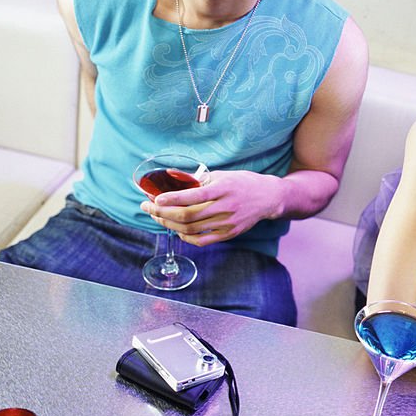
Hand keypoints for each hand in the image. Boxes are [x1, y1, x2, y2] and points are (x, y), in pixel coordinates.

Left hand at [140, 170, 282, 246]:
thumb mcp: (221, 175)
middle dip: (162, 212)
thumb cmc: (242, 183)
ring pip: (190, 229)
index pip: (193, 196)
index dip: (172, 198)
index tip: (155, 198)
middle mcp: (226, 207)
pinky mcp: (229, 234)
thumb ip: (197, 179)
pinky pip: (201, 240)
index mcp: (223, 188)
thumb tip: (170, 177)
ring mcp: (227, 223)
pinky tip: (176, 229)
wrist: (268, 197)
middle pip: (187, 215)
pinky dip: (185, 237)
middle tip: (147, 207)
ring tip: (157, 217)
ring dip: (169, 224)